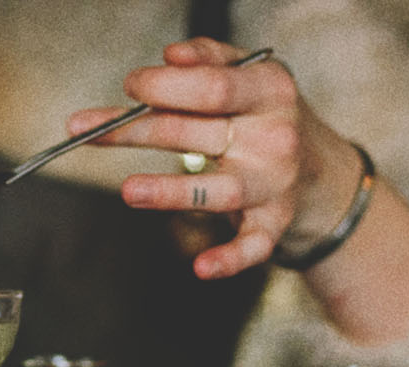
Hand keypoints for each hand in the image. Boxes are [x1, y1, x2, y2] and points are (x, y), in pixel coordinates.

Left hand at [68, 38, 364, 279]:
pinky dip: (230, 259)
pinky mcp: (272, 225)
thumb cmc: (263, 116)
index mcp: (268, 91)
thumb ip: (208, 58)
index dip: (164, 87)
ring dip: (172, 192)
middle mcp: (275, 138)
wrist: (319, 171)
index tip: (130, 86)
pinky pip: (252, 246)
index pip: (211, 87)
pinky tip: (201, 267)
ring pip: (220, 191)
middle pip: (196, 134)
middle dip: (137, 130)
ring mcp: (274, 185)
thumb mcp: (248, 73)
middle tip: (89, 131)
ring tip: (129, 191)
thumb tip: (170, 56)